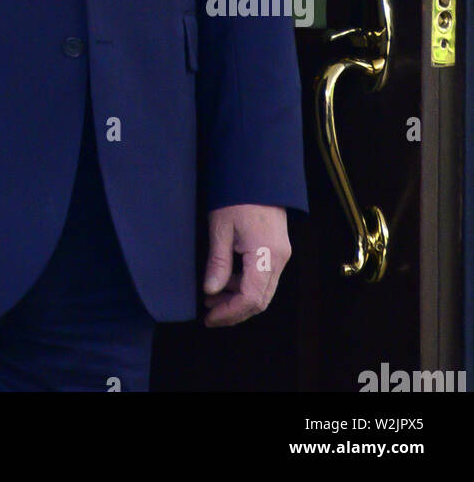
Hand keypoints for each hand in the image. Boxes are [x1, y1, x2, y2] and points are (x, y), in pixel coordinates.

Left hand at [202, 204, 289, 326]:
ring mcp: (281, 255)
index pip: (251, 299)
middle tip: (209, 314)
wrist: (257, 173)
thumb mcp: (220, 228)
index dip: (230, 313)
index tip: (209, 317)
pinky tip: (225, 281)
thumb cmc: (236, 196)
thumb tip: (210, 291)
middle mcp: (279, 259)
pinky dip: (245, 285)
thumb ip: (218, 262)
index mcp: (265, 255)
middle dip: (234, 311)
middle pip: (260, 300)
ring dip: (238, 298)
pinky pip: (264, 277)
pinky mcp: (278, 249)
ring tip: (212, 297)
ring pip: (263, 291)